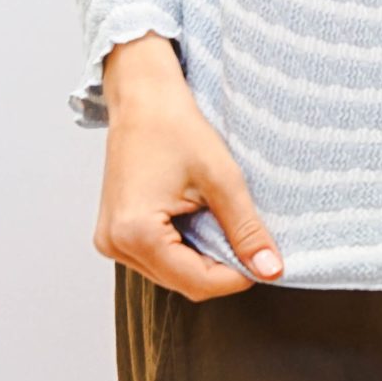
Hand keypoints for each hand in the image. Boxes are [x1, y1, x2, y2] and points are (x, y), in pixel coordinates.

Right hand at [92, 33, 284, 299]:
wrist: (142, 97)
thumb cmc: (175, 127)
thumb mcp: (222, 178)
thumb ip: (247, 230)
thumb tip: (271, 269)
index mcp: (135, 233)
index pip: (196, 282)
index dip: (237, 277)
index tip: (265, 261)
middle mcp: (114, 244)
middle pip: (182, 282)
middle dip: (220, 269)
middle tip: (246, 239)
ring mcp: (110, 241)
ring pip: (171, 274)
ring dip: (201, 259)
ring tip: (217, 219)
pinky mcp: (114, 234)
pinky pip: (157, 259)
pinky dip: (183, 248)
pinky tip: (196, 219)